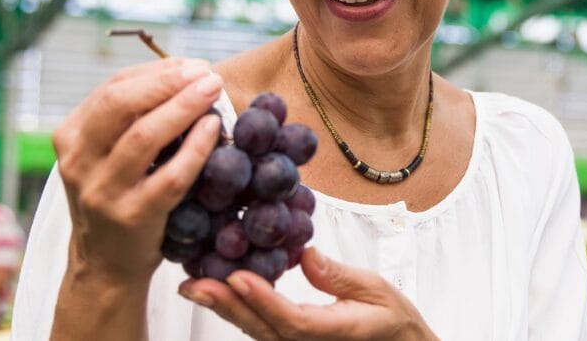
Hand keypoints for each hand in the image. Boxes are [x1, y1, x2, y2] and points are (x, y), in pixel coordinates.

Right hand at [52, 57, 223, 283]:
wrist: (106, 263)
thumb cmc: (118, 194)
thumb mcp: (107, 154)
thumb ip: (133, 117)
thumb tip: (188, 73)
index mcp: (70, 136)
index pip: (113, 87)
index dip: (157, 71)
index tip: (193, 65)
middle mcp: (79, 161)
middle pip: (119, 104)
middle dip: (166, 81)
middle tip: (205, 73)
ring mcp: (102, 191)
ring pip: (143, 137)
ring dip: (183, 107)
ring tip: (213, 91)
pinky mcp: (132, 217)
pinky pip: (169, 177)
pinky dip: (195, 149)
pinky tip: (213, 129)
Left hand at [178, 247, 437, 340]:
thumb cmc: (392, 320)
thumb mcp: (376, 290)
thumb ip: (339, 276)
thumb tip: (304, 254)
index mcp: (334, 334)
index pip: (292, 321)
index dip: (263, 300)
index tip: (238, 277)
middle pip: (262, 329)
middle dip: (227, 305)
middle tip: (194, 284)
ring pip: (256, 331)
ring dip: (224, 309)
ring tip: (195, 286)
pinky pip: (260, 330)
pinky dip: (237, 311)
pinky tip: (217, 294)